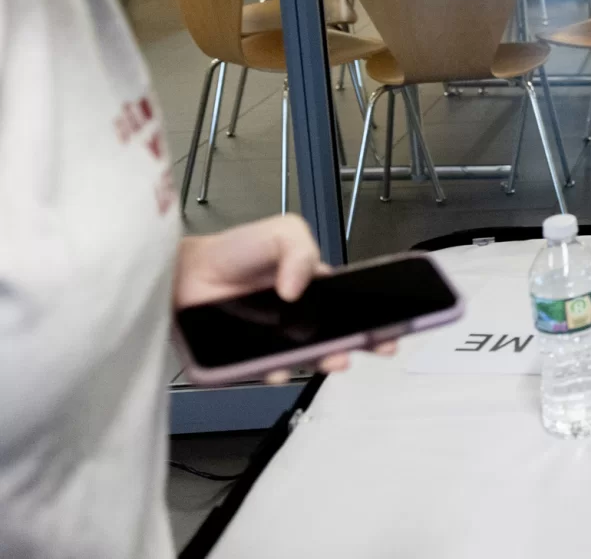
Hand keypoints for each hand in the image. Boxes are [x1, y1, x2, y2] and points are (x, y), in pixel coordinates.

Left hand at [175, 216, 395, 382]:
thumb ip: (302, 252)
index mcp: (315, 291)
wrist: (183, 272)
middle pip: (334, 338)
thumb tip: (299, 289)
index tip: (392, 327)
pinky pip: (262, 371)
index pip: (350, 307)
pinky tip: (279, 369)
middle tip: (378, 347)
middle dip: (359, 344)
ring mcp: (273, 343)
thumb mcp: (283, 233)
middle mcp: (298, 321)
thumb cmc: (236, 251)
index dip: (372, 318)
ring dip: (322, 361)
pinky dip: (274, 372)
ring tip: (335, 360)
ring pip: (303, 358)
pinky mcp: (245, 360)